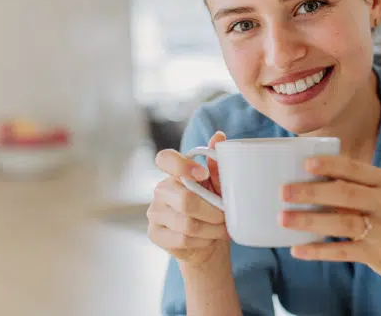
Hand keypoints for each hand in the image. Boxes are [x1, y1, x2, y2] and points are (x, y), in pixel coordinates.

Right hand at [147, 131, 229, 265]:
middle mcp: (160, 190)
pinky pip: (182, 239)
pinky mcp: (155, 234)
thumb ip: (217, 165)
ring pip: (187, 223)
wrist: (206, 244)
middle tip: (226, 216)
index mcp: (174, 173)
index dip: (182, 165)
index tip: (202, 174)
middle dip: (213, 211)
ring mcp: (154, 213)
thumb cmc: (212, 210)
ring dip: (212, 229)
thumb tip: (219, 136)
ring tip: (222, 229)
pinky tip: (208, 239)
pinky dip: (202, 241)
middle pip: (185, 200)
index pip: (165, 159)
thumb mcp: (218, 187)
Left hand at [279, 155, 380, 282]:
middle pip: (346, 195)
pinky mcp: (376, 254)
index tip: (305, 163)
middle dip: (312, 192)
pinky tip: (296, 249)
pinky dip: (318, 251)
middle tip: (283, 191)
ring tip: (282, 219)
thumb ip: (349, 185)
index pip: (355, 169)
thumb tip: (300, 174)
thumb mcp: (377, 195)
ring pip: (342, 223)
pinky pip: (342, 252)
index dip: (330, 165)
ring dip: (310, 221)